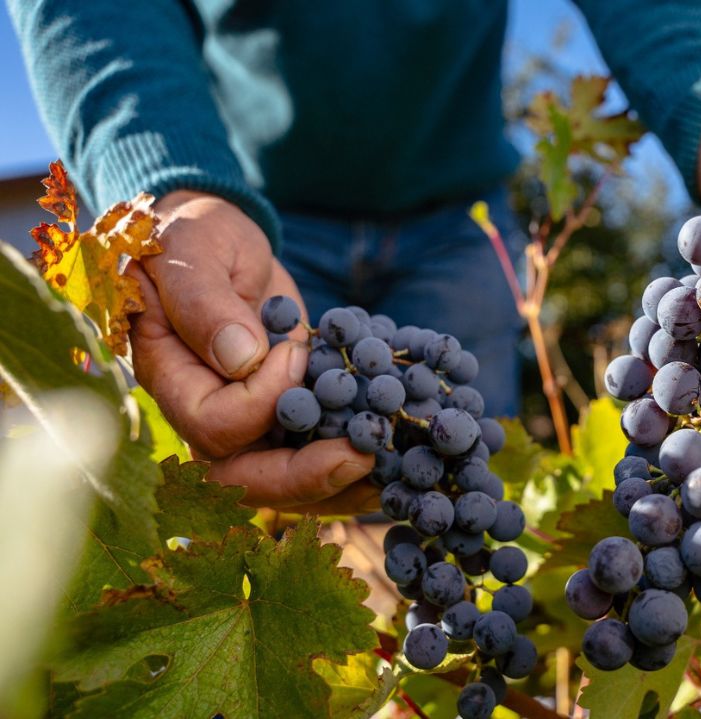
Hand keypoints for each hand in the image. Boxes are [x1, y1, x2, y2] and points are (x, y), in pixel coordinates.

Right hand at [129, 191, 377, 511]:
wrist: (219, 240)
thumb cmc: (194, 236)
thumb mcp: (193, 250)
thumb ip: (207, 303)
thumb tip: (245, 360)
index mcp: (170, 378)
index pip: (214, 422)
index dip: (262, 399)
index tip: (296, 352)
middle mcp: (204, 414)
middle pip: (245, 477)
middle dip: (305, 477)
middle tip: (363, 454)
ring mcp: (246, 422)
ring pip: (283, 483)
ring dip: (337, 485)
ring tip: (393, 471)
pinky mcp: (284, 414)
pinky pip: (310, 458)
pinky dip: (351, 468)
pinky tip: (396, 464)